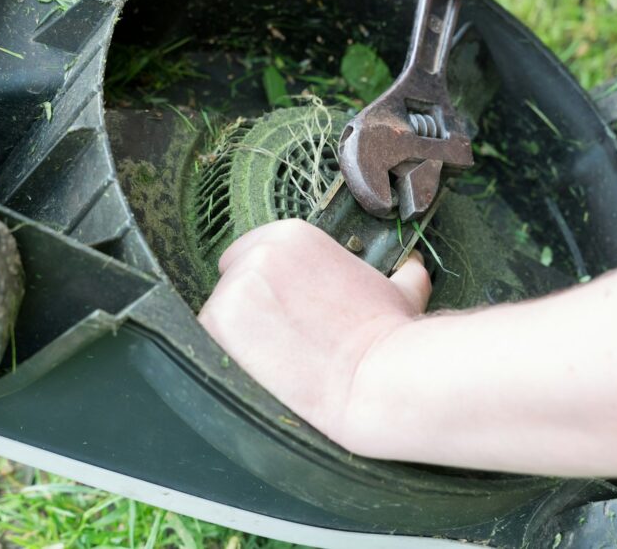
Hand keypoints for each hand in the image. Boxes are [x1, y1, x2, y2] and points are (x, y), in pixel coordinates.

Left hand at [198, 219, 430, 443]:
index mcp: (293, 236)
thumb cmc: (388, 335)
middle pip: (232, 278)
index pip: (254, 252)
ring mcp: (234, 287)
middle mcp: (257, 253)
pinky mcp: (218, 322)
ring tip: (271, 358)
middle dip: (250, 306)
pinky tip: (254, 368)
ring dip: (236, 333)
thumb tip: (411, 268)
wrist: (374, 378)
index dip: (267, 284)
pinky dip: (223, 354)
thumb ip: (397, 272)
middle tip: (278, 337)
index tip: (282, 309)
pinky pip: (205, 337)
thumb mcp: (398, 291)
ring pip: (218, 309)